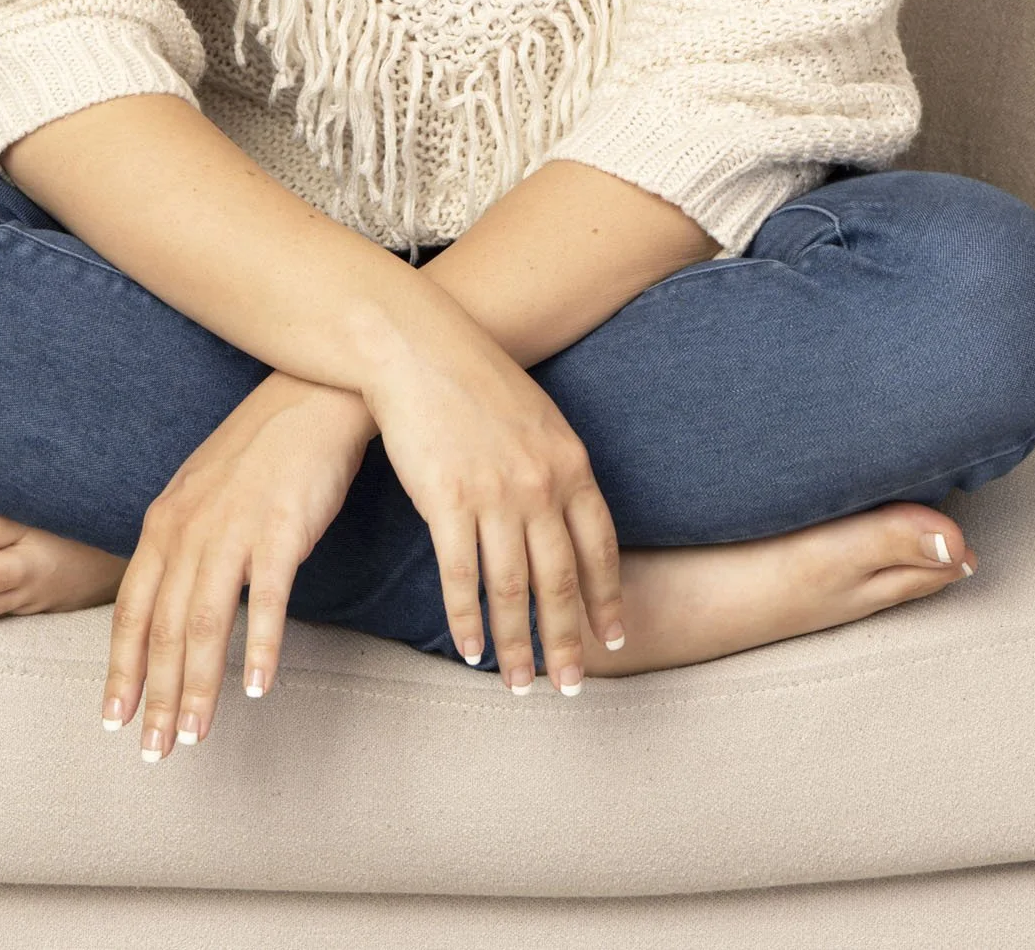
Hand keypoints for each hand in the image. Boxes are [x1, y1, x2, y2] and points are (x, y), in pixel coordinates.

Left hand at [101, 368, 376, 755]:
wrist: (312, 396)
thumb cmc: (262, 448)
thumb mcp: (202, 491)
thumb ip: (182, 541)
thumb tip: (169, 596)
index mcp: (165, 523)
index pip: (132, 609)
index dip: (121, 668)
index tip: (114, 718)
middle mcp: (190, 529)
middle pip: (164, 627)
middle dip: (155, 696)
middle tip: (153, 751)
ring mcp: (234, 529)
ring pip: (205, 622)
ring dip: (199, 686)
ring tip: (195, 734)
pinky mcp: (282, 528)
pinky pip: (268, 599)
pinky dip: (261, 646)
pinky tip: (260, 686)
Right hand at [361, 294, 624, 693]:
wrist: (420, 348)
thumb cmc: (476, 378)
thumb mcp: (538, 418)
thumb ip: (557, 468)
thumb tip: (569, 517)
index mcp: (570, 464)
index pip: (599, 548)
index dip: (607, 599)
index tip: (613, 641)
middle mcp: (540, 486)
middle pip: (559, 582)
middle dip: (567, 642)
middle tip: (571, 687)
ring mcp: (494, 496)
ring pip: (511, 590)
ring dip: (518, 645)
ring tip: (522, 684)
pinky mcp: (446, 502)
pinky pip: (461, 577)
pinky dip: (465, 621)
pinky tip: (471, 650)